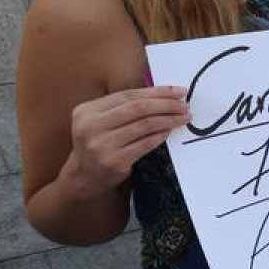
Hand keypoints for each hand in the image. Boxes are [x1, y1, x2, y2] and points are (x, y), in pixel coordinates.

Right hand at [62, 86, 189, 198]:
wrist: (83, 177)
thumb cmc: (99, 142)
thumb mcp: (101, 120)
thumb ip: (124, 107)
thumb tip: (165, 95)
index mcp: (87, 110)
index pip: (129, 95)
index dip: (157, 91)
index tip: (179, 91)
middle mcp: (91, 126)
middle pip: (138, 108)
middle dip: (166, 104)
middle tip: (185, 105)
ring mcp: (101, 145)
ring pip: (144, 125)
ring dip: (169, 120)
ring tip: (183, 117)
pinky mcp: (114, 162)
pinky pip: (144, 144)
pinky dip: (160, 136)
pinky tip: (169, 131)